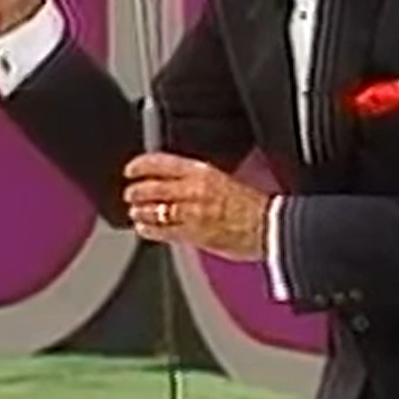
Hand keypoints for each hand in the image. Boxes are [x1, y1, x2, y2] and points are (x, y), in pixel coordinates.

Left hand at [124, 153, 271, 261]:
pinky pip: (162, 232)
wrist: (268, 226)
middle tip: (130, 193)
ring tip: (136, 212)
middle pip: (151, 188)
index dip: (141, 165)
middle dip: (136, 191)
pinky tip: (145, 229)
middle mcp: (192, 191)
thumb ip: (197, 181)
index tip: (132, 169)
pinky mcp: (192, 235)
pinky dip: (149, 230)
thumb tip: (177, 182)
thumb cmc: (253, 205)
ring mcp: (190, 214)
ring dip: (140, 211)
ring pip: (152, 211)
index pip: (161, 162)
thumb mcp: (222, 180)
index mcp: (202, 172)